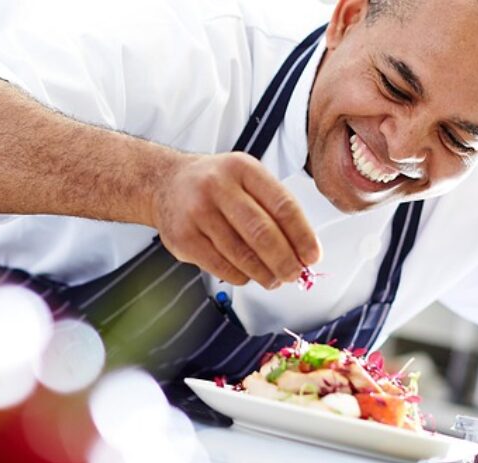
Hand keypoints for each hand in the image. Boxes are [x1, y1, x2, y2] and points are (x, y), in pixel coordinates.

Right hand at [151, 152, 321, 287]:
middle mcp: (217, 187)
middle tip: (294, 274)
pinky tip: (247, 275)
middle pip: (261, 233)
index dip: (302, 235)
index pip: (282, 205)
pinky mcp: (183, 238)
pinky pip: (221, 267)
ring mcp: (197, 212)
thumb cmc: (215, 184)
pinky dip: (240, 276)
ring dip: (264, 274)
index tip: (312, 256)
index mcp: (242, 168)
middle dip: (284, 261)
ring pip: (241, 255)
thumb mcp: (246, 179)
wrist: (165, 184)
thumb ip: (274, 207)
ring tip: (273, 279)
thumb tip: (302, 250)